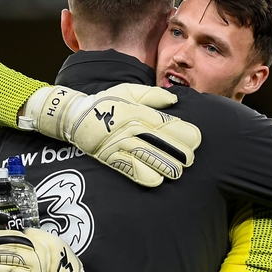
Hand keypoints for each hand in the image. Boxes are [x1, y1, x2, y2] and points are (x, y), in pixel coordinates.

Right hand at [19, 83, 200, 186]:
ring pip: (148, 156)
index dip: (183, 133)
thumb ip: (153, 95)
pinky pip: (128, 167)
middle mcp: (132, 128)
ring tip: (178, 172)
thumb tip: (174, 98)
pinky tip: (157, 181)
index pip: (166, 124)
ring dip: (165, 165)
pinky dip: (143, 175)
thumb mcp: (128, 90)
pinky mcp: (109, 157)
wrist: (75, 115)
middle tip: (190, 159)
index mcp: (139, 112)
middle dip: (178, 152)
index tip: (196, 140)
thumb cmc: (106, 102)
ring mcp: (120, 143)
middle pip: (161, 142)